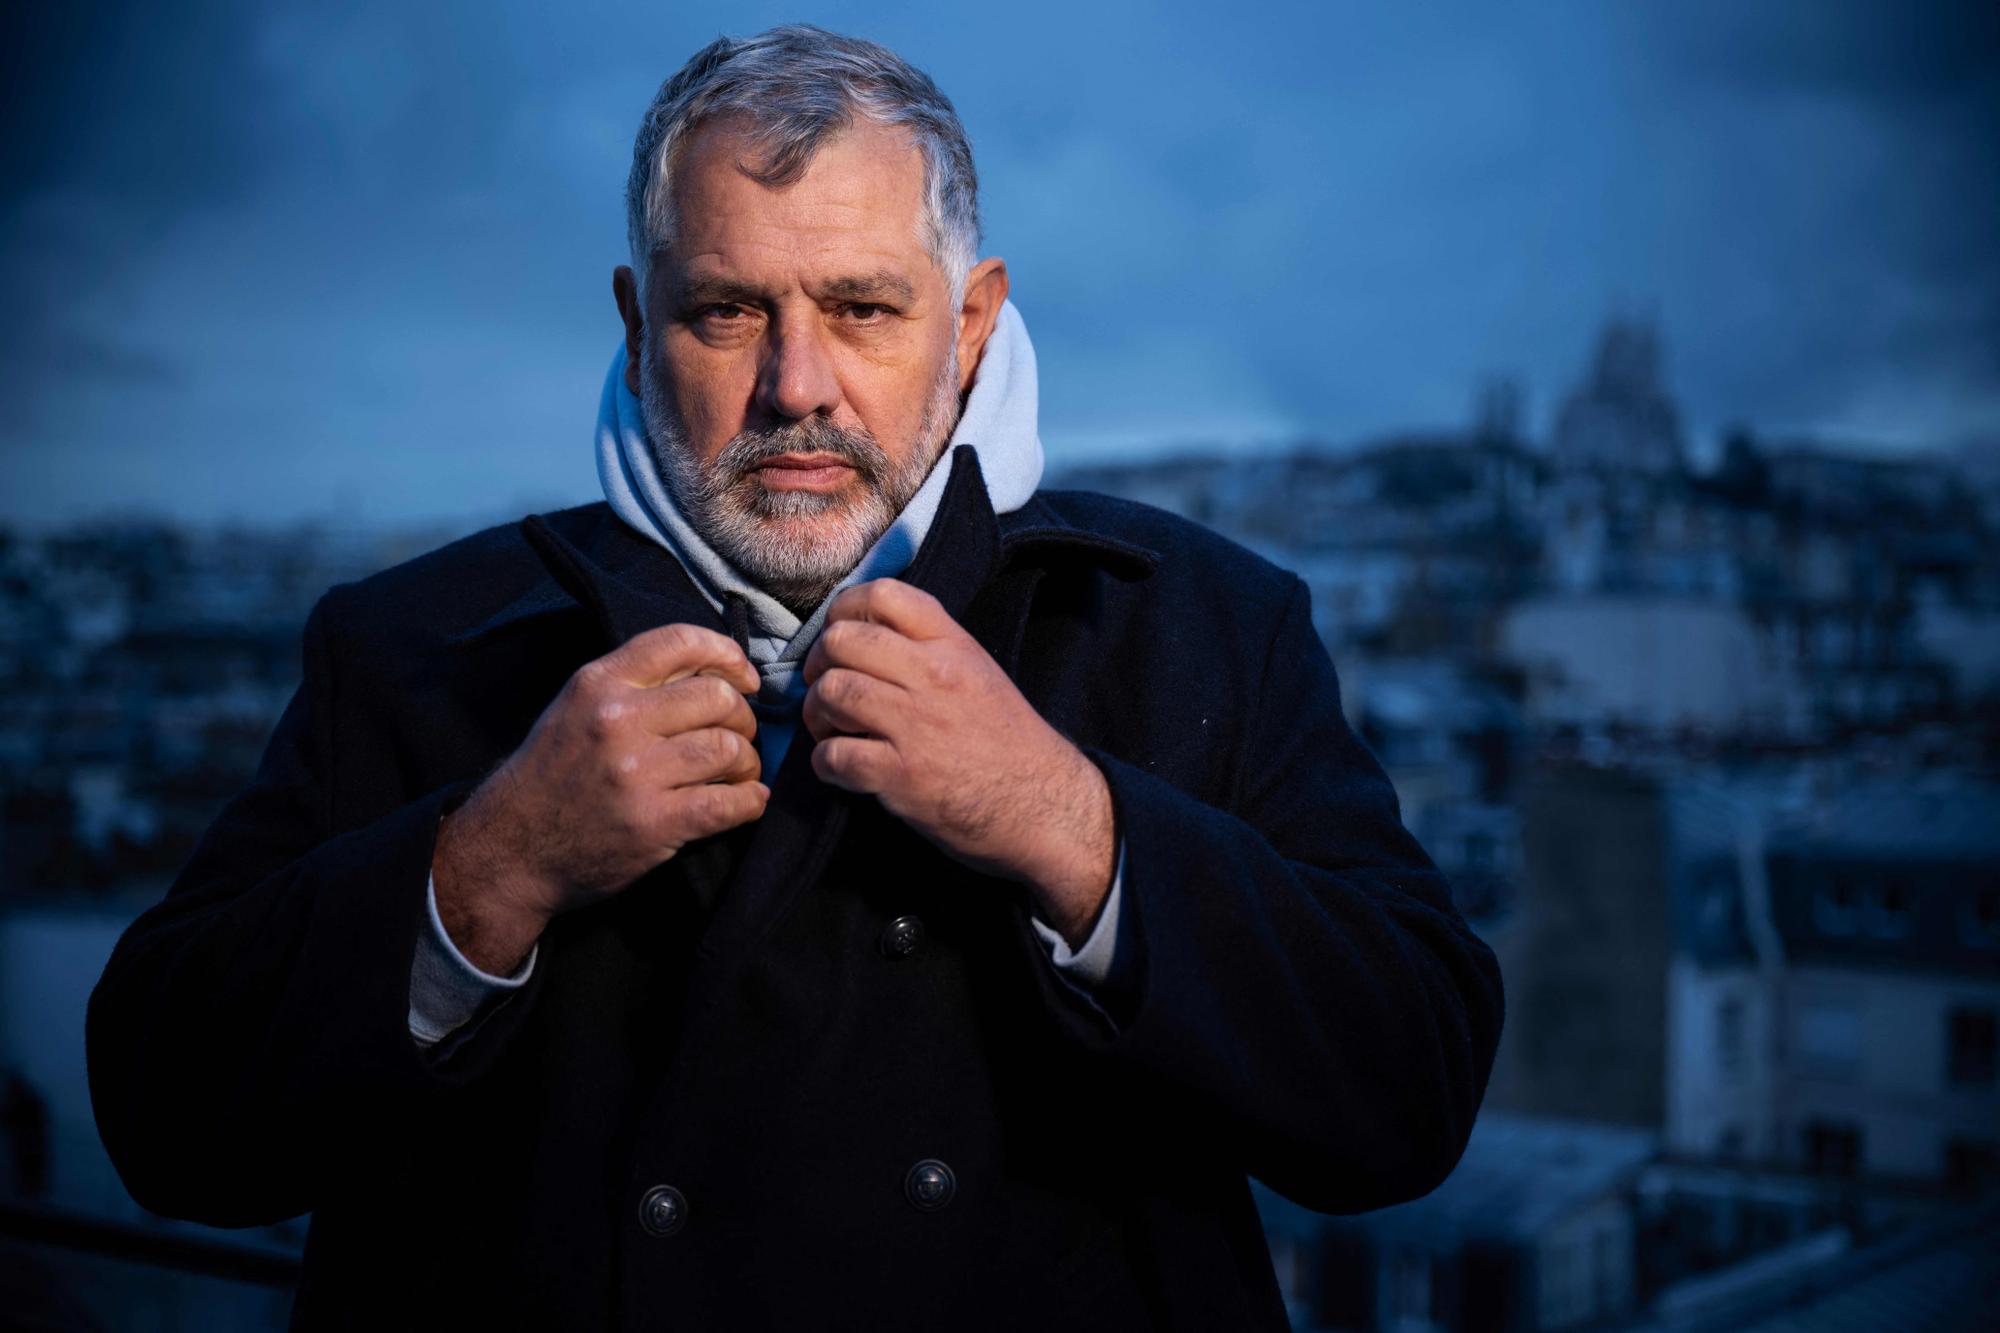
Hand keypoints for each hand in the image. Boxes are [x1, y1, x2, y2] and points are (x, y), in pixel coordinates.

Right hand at [433, 623, 767, 972]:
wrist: (511, 849)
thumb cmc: (552, 776)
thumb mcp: (576, 709)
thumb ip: (635, 684)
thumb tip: (715, 671)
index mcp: (598, 683)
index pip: (681, 641)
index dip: (728, 655)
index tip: (744, 679)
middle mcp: (617, 720)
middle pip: (718, 697)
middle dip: (744, 717)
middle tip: (740, 737)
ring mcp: (635, 772)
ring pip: (729, 748)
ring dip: (748, 763)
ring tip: (740, 774)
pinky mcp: (653, 822)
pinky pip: (728, 803)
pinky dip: (751, 802)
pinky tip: (748, 802)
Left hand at [801, 579, 1114, 944]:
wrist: (1046, 806)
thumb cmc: (1010, 743)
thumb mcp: (980, 672)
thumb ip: (931, 647)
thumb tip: (867, 634)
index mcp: (954, 646)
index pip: (883, 594)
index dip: (844, 609)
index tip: (838, 635)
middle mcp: (934, 677)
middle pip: (842, 640)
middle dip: (819, 664)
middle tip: (825, 687)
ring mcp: (917, 726)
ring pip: (832, 693)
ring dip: (817, 713)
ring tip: (829, 729)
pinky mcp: (903, 776)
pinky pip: (834, 756)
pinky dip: (824, 763)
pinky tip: (839, 768)